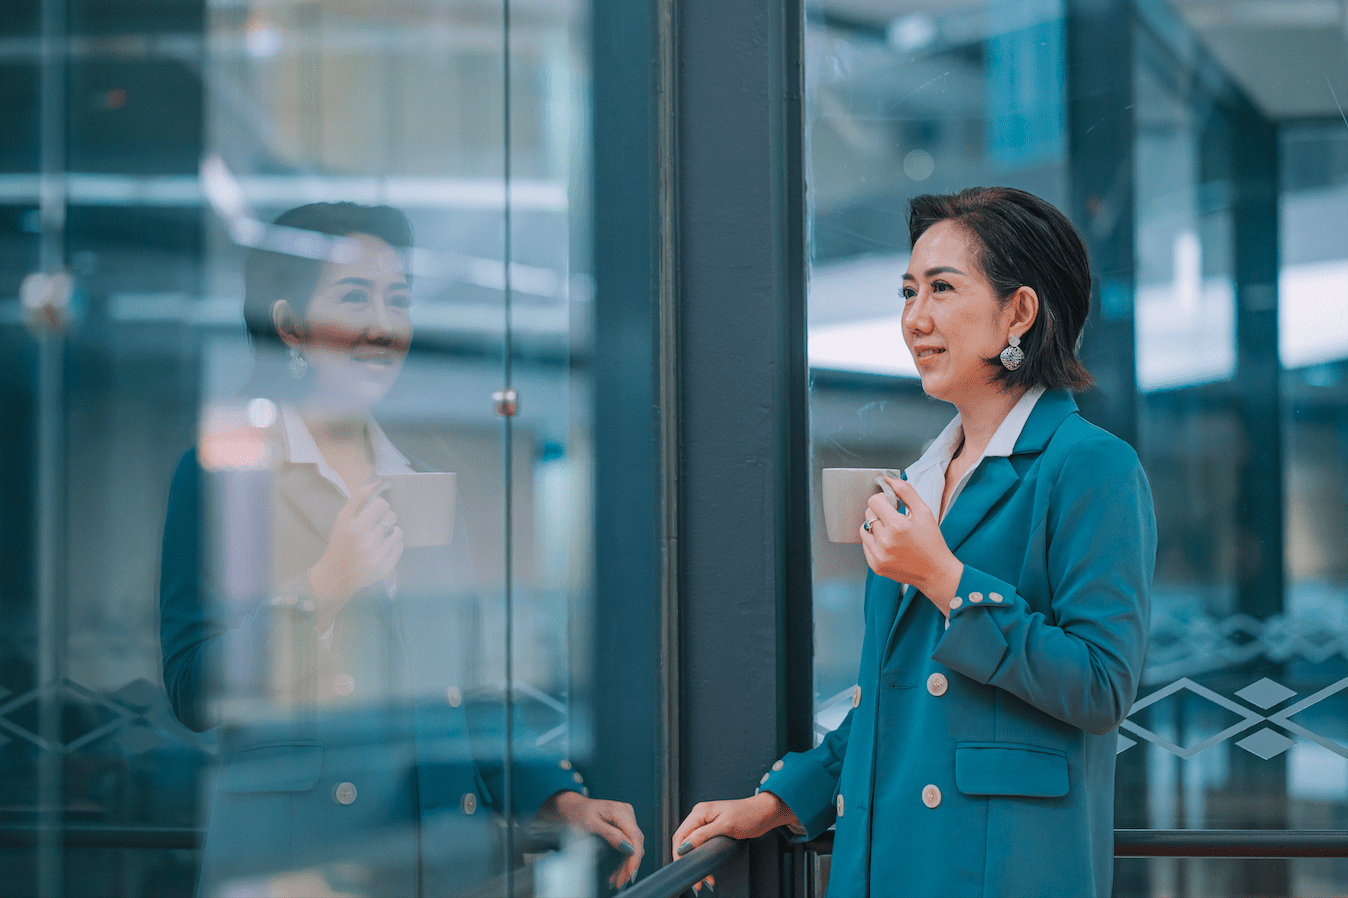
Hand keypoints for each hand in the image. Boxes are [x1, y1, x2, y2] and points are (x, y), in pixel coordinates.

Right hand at [309, 480, 403, 630]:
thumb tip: (377, 482)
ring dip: (391, 531)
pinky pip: (400, 547)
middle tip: (375, 525)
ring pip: (398, 532)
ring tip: (380, 536)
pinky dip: (394, 544)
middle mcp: (369, 542)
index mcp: (357, 528)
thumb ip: (358, 499)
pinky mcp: (386, 568)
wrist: (335, 576)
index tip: (373, 512)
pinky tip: (382, 547)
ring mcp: (379, 557)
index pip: (383, 505)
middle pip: (392, 516)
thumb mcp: (342, 519)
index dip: (379, 506)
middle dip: (385, 518)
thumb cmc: (338, 544)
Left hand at [541, 791, 643, 889]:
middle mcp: (627, 814)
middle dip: (629, 864)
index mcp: (620, 811)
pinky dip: (623, 860)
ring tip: (617, 880)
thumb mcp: (591, 824)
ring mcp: (626, 820)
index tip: (630, 871)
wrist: (573, 808)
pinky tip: (618, 872)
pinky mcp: (624, 827)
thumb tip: (628, 847)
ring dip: (626, 865)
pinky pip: (628, 845)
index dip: (635, 856)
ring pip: (633, 847)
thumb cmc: (579, 813)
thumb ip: (611, 835)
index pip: (635, 836)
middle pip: (635, 843)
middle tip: (620, 881)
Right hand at [671, 793, 800, 892]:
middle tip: (697, 880)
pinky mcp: (713, 831)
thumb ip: (703, 836)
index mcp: (700, 812)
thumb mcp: (726, 826)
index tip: (685, 868)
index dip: (679, 854)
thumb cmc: (749, 814)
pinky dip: (704, 859)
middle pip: (684, 842)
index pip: (680, 835)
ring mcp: (706, 824)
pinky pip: (702, 846)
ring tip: (705, 879)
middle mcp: (700, 817)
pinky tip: (709, 869)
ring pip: (693, 846)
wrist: (764, 813)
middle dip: (688, 862)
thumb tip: (685, 846)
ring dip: (697, 863)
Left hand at [860, 476, 962, 612]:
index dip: (883, 500)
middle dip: (880, 512)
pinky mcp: (875, 565)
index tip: (892, 505)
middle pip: (868, 513)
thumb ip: (905, 491)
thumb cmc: (932, 542)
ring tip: (891, 532)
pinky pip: (865, 544)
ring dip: (875, 526)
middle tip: (895, 519)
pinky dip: (874, 541)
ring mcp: (879, 555)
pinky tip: (889, 544)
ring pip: (864, 528)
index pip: (874, 501)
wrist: (936, 572)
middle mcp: (885, 542)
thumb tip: (888, 478)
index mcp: (897, 526)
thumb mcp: (924, 511)